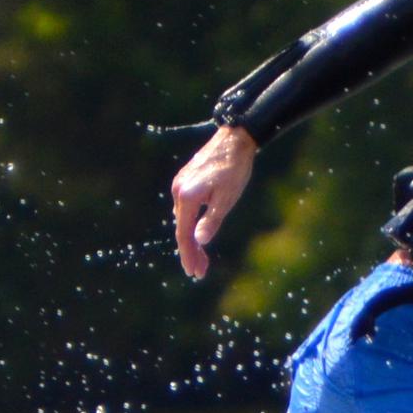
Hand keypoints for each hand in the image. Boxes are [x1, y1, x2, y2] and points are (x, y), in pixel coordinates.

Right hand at [172, 124, 258, 278]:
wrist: (234, 140)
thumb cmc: (234, 170)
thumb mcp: (227, 199)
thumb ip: (212, 220)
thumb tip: (199, 240)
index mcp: (187, 196)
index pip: (184, 234)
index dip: (189, 255)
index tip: (194, 272)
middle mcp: (178, 190)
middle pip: (182, 229)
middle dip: (191, 251)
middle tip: (200, 272)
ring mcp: (180, 184)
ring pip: (183, 219)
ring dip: (191, 239)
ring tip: (202, 258)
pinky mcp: (185, 180)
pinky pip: (185, 208)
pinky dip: (191, 223)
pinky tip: (197, 234)